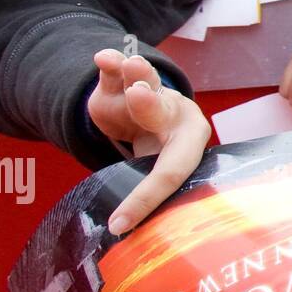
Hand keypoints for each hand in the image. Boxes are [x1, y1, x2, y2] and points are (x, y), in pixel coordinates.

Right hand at [87, 51, 211, 235]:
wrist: (145, 112)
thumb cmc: (154, 151)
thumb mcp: (154, 173)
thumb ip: (146, 194)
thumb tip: (121, 234)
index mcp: (188, 145)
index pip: (169, 172)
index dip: (144, 199)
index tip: (119, 224)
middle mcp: (175, 114)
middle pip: (163, 112)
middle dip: (150, 106)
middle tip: (140, 96)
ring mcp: (152, 91)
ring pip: (147, 82)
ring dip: (138, 73)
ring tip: (128, 64)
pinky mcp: (125, 78)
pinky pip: (118, 70)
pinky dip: (110, 64)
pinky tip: (103, 57)